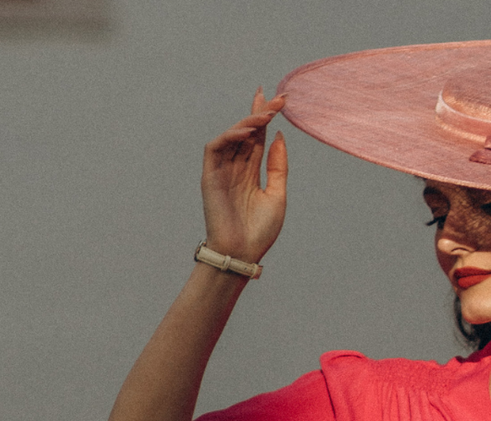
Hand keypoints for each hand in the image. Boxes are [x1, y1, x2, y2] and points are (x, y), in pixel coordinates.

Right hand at [201, 89, 288, 263]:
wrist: (242, 253)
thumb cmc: (260, 231)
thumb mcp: (277, 194)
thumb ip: (277, 165)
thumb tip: (279, 135)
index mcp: (251, 173)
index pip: (258, 139)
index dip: (266, 119)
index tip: (281, 101)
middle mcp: (236, 168)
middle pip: (247, 133)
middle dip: (259, 113)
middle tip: (275, 97)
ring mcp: (222, 171)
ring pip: (232, 137)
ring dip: (247, 123)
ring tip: (264, 115)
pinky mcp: (210, 176)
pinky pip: (215, 148)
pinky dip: (228, 137)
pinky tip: (245, 133)